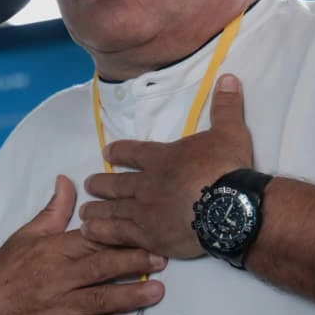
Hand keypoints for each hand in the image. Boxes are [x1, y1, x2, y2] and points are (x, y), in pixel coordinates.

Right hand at [0, 175, 166, 314]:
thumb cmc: (2, 277)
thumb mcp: (23, 238)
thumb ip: (52, 212)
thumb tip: (67, 181)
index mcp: (51, 251)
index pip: (90, 238)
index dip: (119, 234)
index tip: (144, 229)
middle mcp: (57, 277)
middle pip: (100, 266)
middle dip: (133, 262)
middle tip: (161, 257)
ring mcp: (59, 306)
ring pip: (100, 298)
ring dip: (130, 295)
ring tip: (157, 291)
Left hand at [80, 73, 252, 258]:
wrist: (228, 206)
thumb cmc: (226, 168)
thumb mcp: (230, 132)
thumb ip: (225, 107)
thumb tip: (227, 77)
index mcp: (161, 158)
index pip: (133, 151)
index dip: (119, 151)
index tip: (107, 152)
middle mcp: (147, 183)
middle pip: (117, 183)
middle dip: (101, 184)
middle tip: (90, 184)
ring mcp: (144, 212)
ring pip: (113, 209)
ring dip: (97, 209)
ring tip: (84, 212)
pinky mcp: (149, 237)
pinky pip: (119, 234)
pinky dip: (103, 233)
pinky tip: (91, 232)